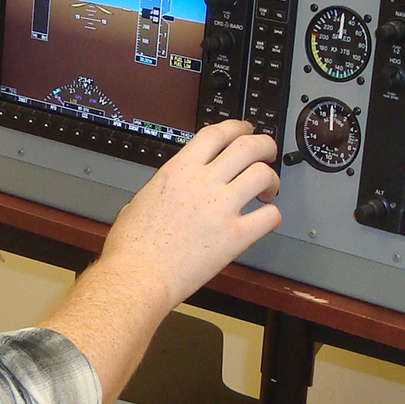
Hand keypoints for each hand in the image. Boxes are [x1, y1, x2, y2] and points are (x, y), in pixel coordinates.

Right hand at [102, 120, 280, 309]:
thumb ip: (165, 188)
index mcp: (178, 170)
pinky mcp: (235, 237)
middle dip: (264, 145)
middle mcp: (203, 183)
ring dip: (271, 179)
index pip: (216, 133)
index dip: (236, 127)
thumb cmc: (131, 246)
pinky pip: (269, 216)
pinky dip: (273, 215)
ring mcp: (221, 208)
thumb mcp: (142, 200)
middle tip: (266, 153)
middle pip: (247, 146)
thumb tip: (170, 191)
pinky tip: (264, 219)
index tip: (244, 131)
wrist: (137, 276)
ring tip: (268, 190)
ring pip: (263, 174)